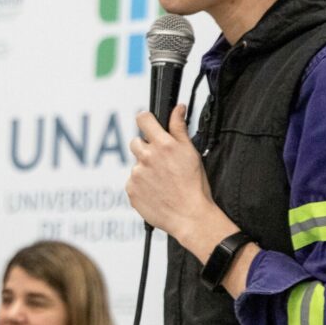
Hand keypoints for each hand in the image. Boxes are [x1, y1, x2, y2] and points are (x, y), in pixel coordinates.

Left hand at [126, 105, 232, 257]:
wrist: (190, 216)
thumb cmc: (194, 186)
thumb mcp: (191, 152)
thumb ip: (180, 128)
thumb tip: (177, 108)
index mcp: (163, 145)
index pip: (143, 119)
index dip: (145, 120)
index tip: (148, 124)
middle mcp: (146, 157)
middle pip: (136, 142)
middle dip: (145, 148)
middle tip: (161, 161)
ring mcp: (137, 174)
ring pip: (136, 164)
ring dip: (145, 169)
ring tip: (162, 181)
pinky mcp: (131, 190)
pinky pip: (133, 182)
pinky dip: (141, 185)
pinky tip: (156, 191)